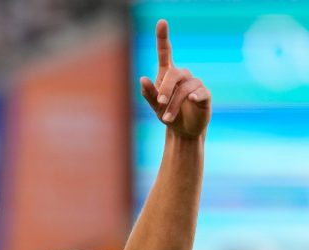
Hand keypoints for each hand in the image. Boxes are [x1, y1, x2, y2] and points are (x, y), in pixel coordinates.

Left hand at [140, 19, 210, 138]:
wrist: (182, 131)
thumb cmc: (167, 115)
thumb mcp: (154, 106)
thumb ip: (148, 93)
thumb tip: (142, 78)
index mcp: (167, 75)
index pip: (165, 52)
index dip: (163, 37)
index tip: (161, 22)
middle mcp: (182, 76)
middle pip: (174, 74)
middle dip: (165, 89)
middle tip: (159, 102)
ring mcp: (195, 84)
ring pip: (184, 89)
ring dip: (174, 104)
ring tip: (166, 118)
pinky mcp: (205, 95)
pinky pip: (200, 92)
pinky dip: (194, 96)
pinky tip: (191, 100)